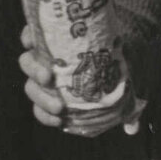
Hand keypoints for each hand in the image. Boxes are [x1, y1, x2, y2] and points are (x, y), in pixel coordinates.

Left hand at [17, 24, 140, 133]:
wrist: (125, 30)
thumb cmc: (119, 63)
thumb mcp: (125, 88)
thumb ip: (126, 110)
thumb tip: (132, 130)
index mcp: (58, 90)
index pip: (42, 108)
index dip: (46, 116)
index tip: (59, 119)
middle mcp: (47, 73)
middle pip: (32, 87)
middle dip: (41, 98)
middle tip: (58, 105)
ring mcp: (43, 53)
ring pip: (27, 64)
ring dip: (34, 73)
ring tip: (48, 76)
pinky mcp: (45, 33)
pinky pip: (28, 36)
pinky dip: (28, 39)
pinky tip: (36, 44)